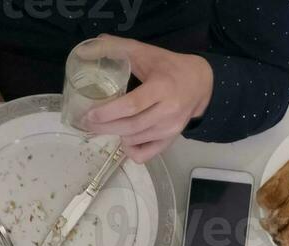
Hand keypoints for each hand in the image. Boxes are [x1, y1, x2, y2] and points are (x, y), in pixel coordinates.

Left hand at [82, 37, 213, 162]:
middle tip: (87, 123)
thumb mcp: (146, 53)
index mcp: (162, 87)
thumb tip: (88, 47)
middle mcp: (169, 111)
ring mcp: (171, 128)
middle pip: (131, 126)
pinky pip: (145, 155)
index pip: (132, 105)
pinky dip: (130, 150)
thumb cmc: (169, 67)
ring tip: (105, 125)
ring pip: (135, 140)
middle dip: (105, 127)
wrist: (201, 82)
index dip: (108, 113)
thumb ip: (118, 48)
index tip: (88, 114)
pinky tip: (124, 139)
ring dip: (116, 134)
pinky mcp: (171, 140)